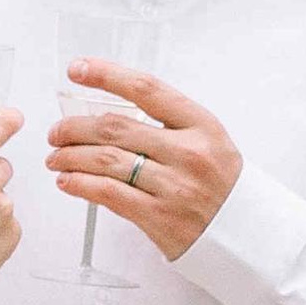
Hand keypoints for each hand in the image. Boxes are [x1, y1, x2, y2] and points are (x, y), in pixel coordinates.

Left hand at [49, 61, 243, 260]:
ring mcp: (175, 186)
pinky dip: (80, 184)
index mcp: (202, 125)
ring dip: (71, 156)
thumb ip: (168, 126)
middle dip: (75, 127)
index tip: (78, 69)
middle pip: (116, 127)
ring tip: (56, 158)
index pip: (147, 89)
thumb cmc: (221, 185)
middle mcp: (189, 152)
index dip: (107, 75)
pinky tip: (67, 181)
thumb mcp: (209, 143)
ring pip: (106, 160)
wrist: (249, 235)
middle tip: (57, 132)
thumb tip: (110, 115)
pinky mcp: (161, 218)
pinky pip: (109, 194)